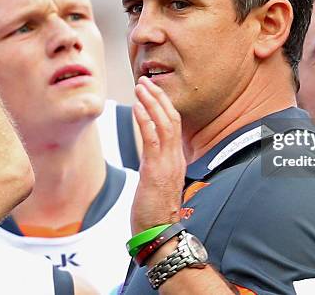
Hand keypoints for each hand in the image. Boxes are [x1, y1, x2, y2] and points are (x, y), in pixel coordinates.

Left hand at [131, 76, 185, 233]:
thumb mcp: (159, 184)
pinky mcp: (156, 169)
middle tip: (146, 81)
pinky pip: (152, 137)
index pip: (174, 125)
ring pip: (164, 123)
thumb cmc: (155, 212)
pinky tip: (137, 105)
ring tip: (141, 86)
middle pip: (172, 118)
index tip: (153, 91)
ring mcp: (168, 163)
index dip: (164, 105)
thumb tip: (150, 158)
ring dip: (151, 102)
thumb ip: (158, 167)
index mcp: (177, 160)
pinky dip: (145, 118)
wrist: (159, 233)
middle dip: (159, 97)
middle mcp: (176, 157)